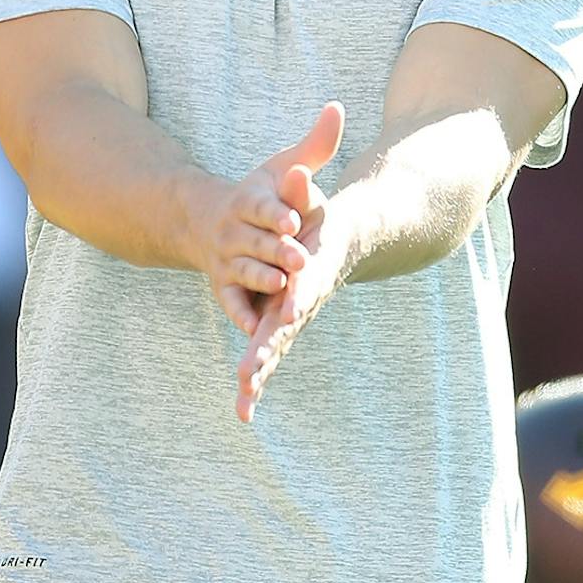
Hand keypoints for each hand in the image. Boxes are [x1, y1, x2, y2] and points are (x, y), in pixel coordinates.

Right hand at [191, 101, 344, 337]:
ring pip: (244, 273)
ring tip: (282, 287)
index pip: (261, 207)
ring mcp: (227, 261)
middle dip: (276, 252)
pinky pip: (230, 302)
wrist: (207, 220)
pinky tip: (254, 328)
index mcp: (247, 201)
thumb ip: (315, 145)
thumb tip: (338, 107)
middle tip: (299, 260)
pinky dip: (240, 315)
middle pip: (255, 243)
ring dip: (261, 281)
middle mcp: (233, 232)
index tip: (293, 220)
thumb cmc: (260, 192)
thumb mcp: (282, 165)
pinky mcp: (224, 287)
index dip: (276, 213)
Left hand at [237, 130, 348, 422]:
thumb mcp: (311, 198)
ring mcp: (291, 316)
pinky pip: (266, 357)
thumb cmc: (320, 217)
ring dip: (259, 372)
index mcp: (311, 269)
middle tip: (250, 372)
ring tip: (243, 400)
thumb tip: (295, 169)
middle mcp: (302, 298)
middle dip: (268, 349)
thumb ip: (301, 186)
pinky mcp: (278, 326)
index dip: (298, 296)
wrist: (339, 242)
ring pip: (274, 349)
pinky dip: (256, 383)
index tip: (288, 311)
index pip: (305, 284)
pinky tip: (243, 413)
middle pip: (285, 327)